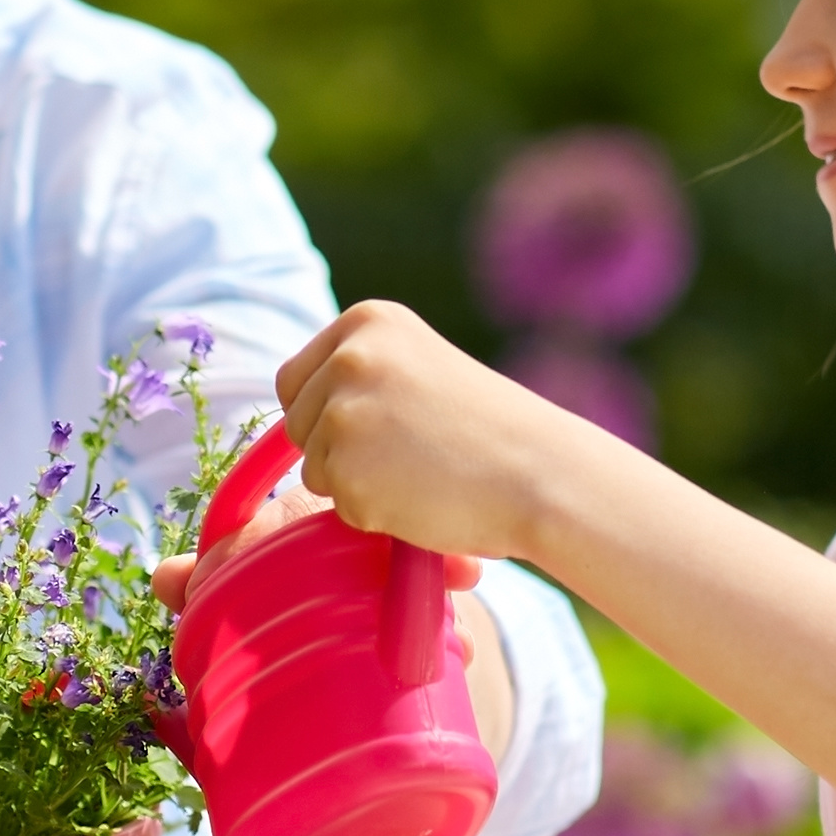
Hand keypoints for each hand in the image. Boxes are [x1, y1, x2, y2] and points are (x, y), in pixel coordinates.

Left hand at [276, 301, 593, 564]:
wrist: (540, 472)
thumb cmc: (490, 430)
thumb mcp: (421, 366)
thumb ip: (365, 373)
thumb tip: (298, 403)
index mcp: (367, 322)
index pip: (295, 379)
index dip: (324, 415)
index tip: (373, 429)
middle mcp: (348, 359)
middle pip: (298, 425)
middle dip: (338, 451)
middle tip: (408, 455)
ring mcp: (343, 414)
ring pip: (314, 470)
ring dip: (355, 483)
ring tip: (421, 472)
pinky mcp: (347, 471)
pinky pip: (337, 506)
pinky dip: (372, 513)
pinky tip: (421, 497)